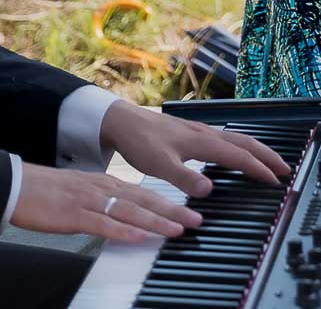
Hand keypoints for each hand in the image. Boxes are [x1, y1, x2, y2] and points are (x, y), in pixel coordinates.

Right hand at [12, 163, 202, 241]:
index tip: (190, 212)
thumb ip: (109, 202)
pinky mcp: (76, 215)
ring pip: (131, 211)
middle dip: (173, 212)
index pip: (146, 194)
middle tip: (196, 220)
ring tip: (177, 229)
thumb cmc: (54, 192)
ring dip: (156, 221)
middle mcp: (106, 190)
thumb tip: (128, 214)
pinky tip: (139, 236)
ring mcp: (92, 202)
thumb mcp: (88, 194)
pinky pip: (104, 224)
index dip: (170, 203)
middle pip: (145, 201)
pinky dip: (123, 230)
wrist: (24, 185)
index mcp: (109, 185)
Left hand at [100, 99, 291, 200]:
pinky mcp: (196, 133)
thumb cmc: (142, 142)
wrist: (126, 122)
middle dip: (268, 156)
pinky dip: (242, 148)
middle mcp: (208, 134)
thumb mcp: (159, 165)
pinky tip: (239, 155)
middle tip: (286, 170)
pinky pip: (228, 139)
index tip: (276, 181)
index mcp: (203, 141)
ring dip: (257, 150)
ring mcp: (203, 132)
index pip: (239, 156)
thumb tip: (209, 191)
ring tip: (270, 162)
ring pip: (239, 139)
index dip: (259, 169)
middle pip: (246, 142)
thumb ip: (184, 178)